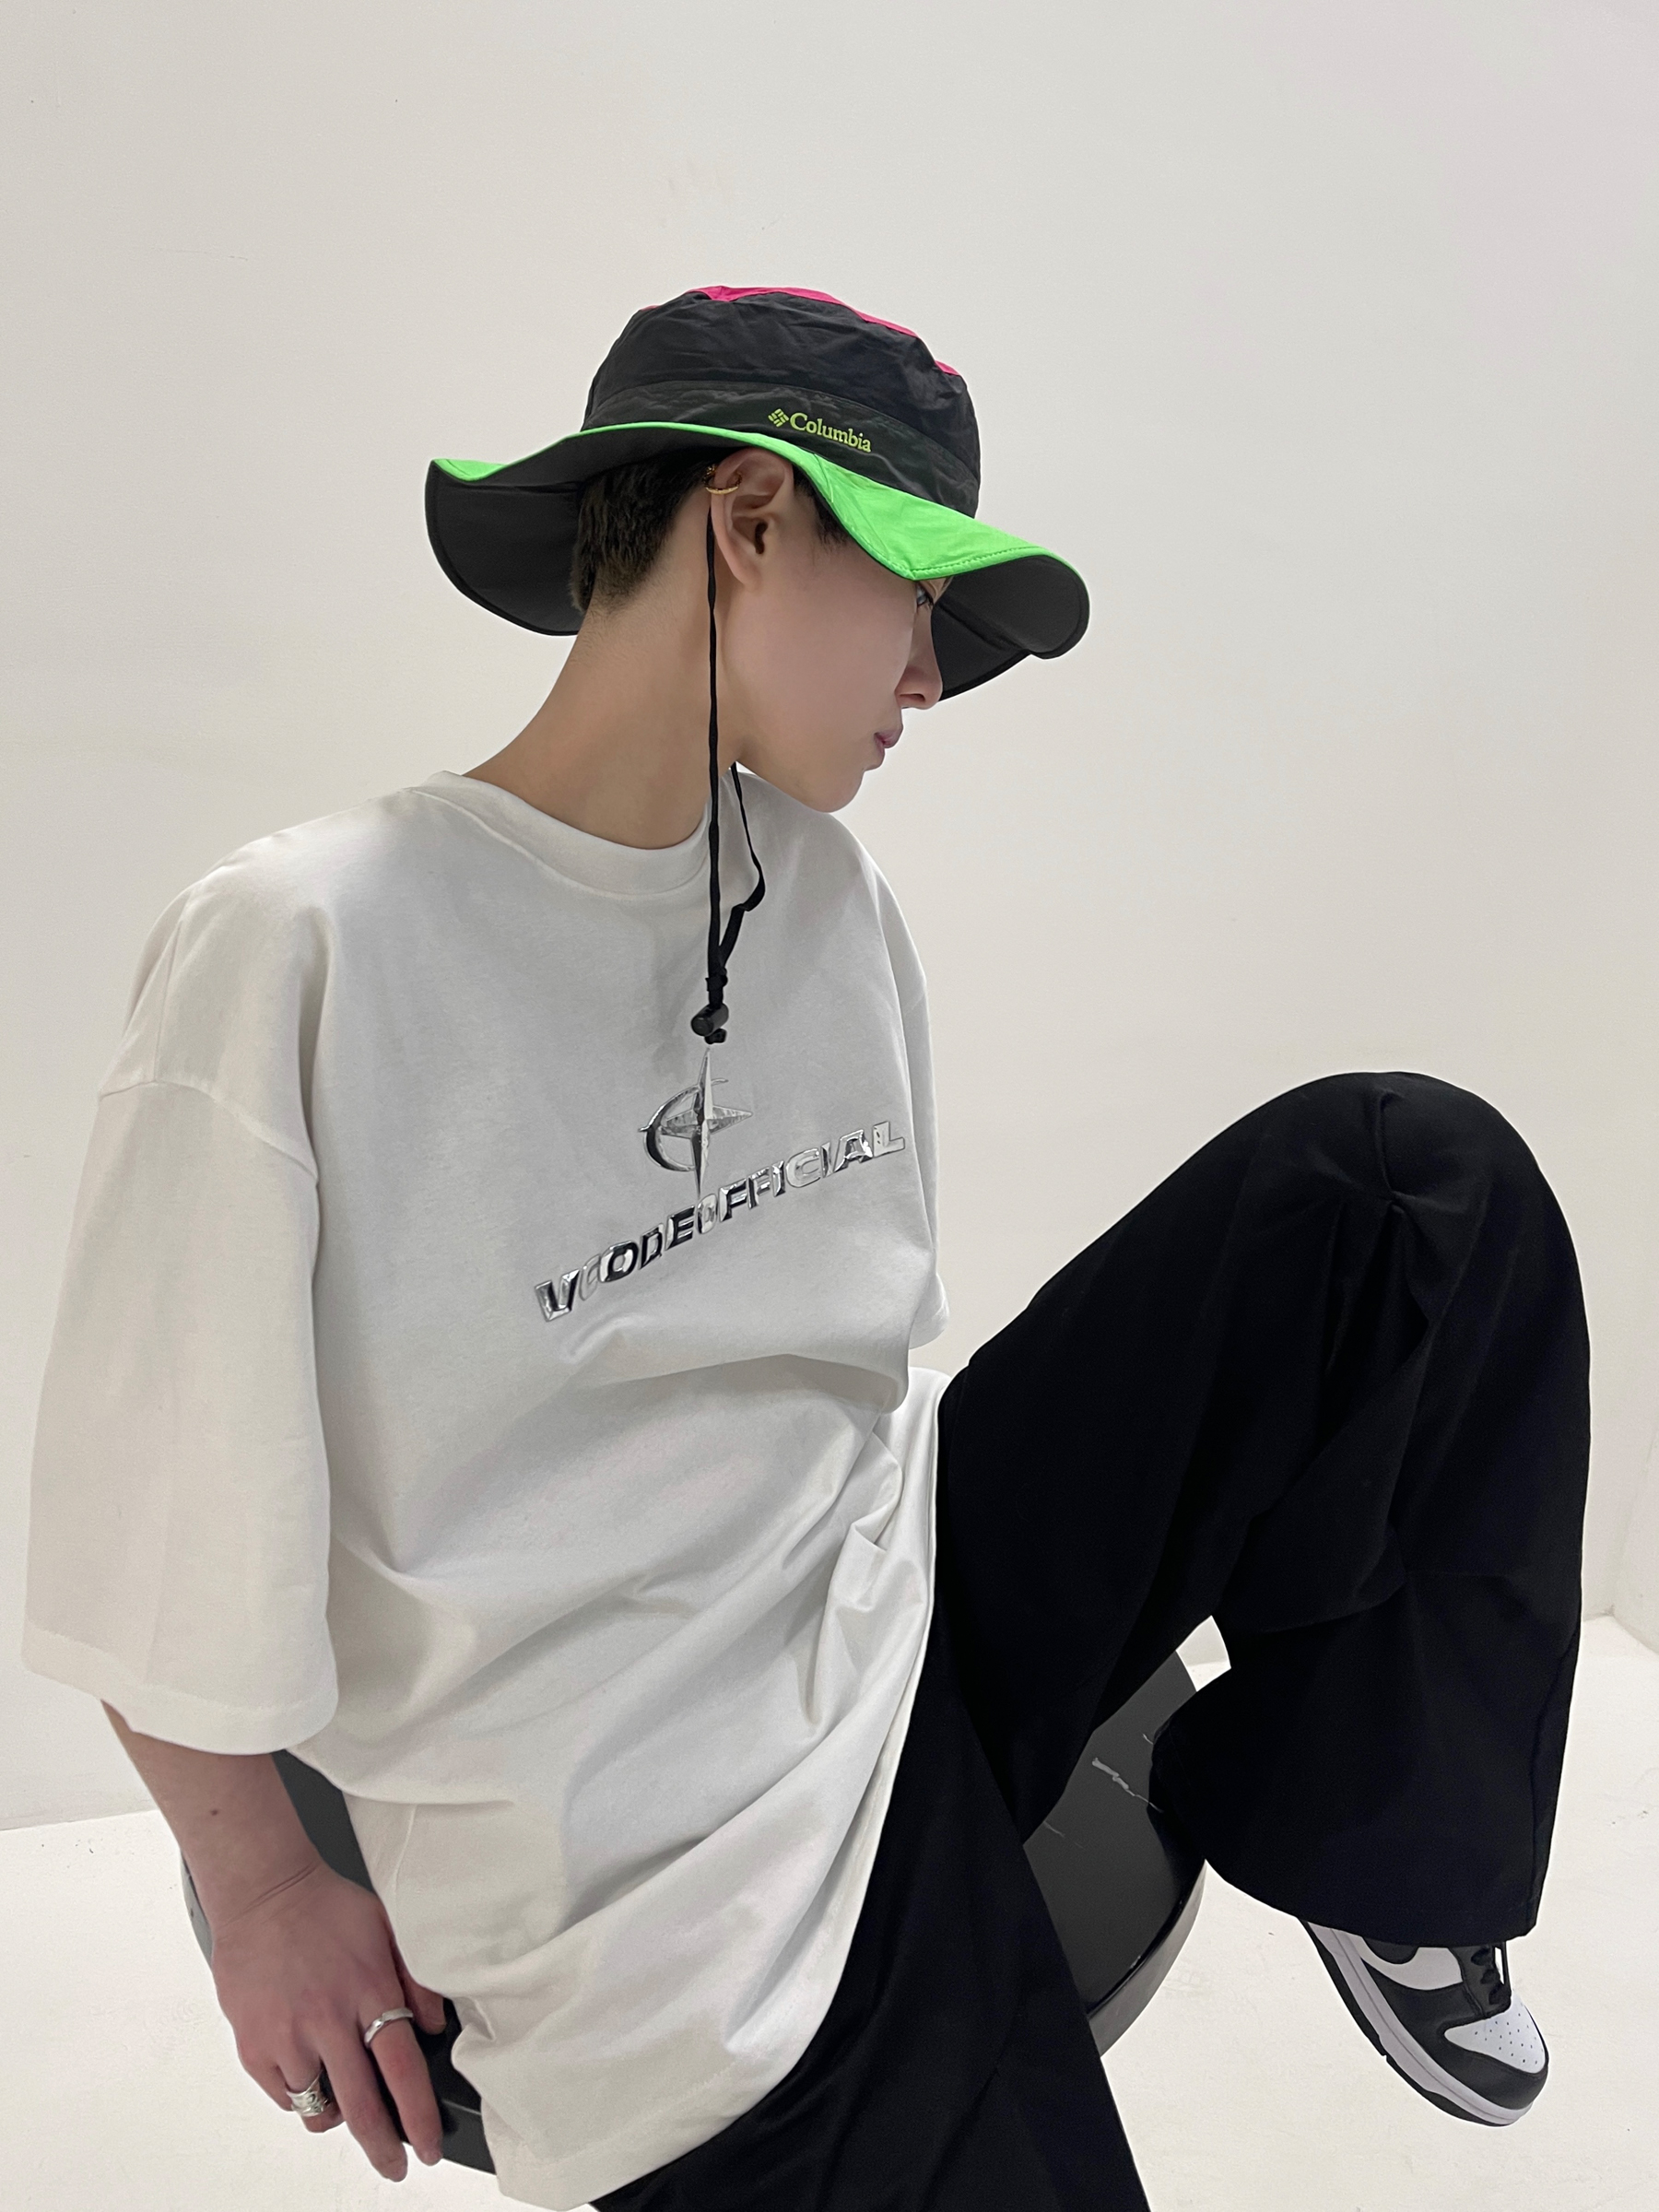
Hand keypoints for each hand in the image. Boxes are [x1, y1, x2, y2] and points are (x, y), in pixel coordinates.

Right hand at [208, 1858, 449, 2180]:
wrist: (264, 1892)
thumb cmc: (327, 1908)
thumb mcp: (387, 1928)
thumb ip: (416, 1979)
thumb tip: (436, 2025)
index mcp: (367, 1989)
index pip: (402, 2069)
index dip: (418, 2116)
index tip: (429, 2147)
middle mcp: (328, 2020)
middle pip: (362, 2107)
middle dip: (384, 2149)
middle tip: (395, 2166)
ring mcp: (287, 2036)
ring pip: (318, 2108)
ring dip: (338, 2113)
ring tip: (346, 2095)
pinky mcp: (253, 2045)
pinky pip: (283, 2095)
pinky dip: (300, 2094)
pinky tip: (309, 2070)